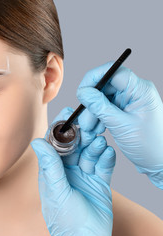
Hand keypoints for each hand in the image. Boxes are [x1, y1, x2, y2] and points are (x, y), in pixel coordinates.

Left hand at [31, 108, 115, 235]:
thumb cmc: (64, 220)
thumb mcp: (56, 190)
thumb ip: (50, 166)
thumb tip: (37, 142)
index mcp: (53, 171)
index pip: (55, 145)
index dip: (60, 129)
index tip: (66, 113)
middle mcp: (68, 171)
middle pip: (75, 146)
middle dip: (81, 134)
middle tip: (89, 121)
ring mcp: (84, 176)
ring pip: (90, 153)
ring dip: (95, 145)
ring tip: (98, 138)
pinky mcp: (99, 183)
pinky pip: (104, 166)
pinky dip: (106, 158)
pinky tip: (107, 151)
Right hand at [77, 63, 162, 188]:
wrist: (160, 162)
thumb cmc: (149, 145)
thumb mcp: (121, 126)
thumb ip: (100, 107)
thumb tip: (83, 92)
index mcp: (140, 90)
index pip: (113, 71)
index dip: (94, 78)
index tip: (81, 93)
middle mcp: (134, 91)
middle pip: (104, 86)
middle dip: (91, 102)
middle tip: (84, 121)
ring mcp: (129, 100)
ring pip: (101, 97)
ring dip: (92, 112)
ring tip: (90, 129)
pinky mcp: (123, 110)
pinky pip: (104, 107)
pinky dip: (97, 117)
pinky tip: (96, 129)